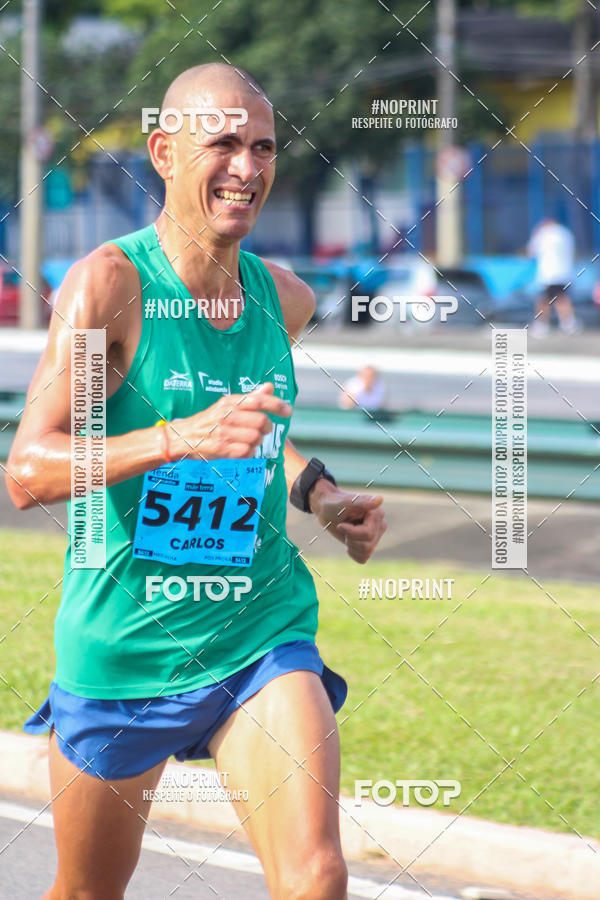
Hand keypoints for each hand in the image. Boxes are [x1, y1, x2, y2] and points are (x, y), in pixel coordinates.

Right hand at [170, 382, 290, 460]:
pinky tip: (242, 450)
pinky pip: (247, 452)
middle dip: (267, 428)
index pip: (259, 400)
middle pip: (262, 422)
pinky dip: (249, 453)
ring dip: (257, 442)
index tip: (288, 411)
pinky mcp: (221, 448)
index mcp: (230, 402)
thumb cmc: (208, 421)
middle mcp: (227, 415)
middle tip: (263, 431)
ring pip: (256, 438)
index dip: (277, 405)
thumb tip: (269, 387)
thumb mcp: (226, 405)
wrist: (181, 437)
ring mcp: (223, 432)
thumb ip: (250, 397)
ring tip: (249, 441)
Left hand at [309, 480, 386, 563]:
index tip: (341, 525)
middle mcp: (381, 525)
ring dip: (351, 545)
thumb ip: (361, 502)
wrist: (329, 511)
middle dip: (351, 539)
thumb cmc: (335, 506)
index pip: (368, 534)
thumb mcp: (344, 504)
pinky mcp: (371, 544)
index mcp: (378, 513)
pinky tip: (348, 540)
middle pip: (367, 546)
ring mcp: (377, 535)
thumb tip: (380, 499)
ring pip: (366, 553)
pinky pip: (363, 558)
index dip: (351, 533)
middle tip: (343, 527)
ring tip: (346, 532)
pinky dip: (352, 552)